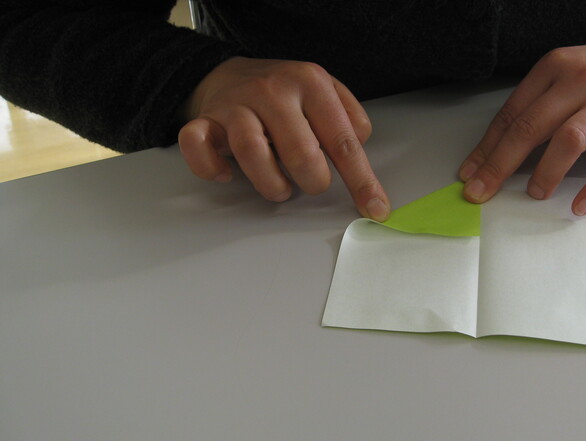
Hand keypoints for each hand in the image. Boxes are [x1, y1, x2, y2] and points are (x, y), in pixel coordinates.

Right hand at [178, 57, 389, 220]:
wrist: (230, 72)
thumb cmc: (286, 95)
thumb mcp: (327, 95)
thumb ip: (352, 125)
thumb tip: (365, 168)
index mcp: (311, 83)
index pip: (343, 141)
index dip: (361, 181)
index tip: (375, 209)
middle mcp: (274, 90)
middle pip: (301, 153)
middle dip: (312, 181)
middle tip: (311, 181)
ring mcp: (236, 104)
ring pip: (252, 152)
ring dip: (271, 184)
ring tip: (280, 188)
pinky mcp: (204, 120)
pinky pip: (197, 146)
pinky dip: (211, 168)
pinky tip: (227, 174)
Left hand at [458, 45, 585, 214]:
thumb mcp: (563, 79)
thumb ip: (533, 108)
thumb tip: (494, 155)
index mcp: (554, 68)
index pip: (512, 112)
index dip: (487, 147)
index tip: (469, 174)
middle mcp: (581, 81)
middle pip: (532, 126)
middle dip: (501, 164)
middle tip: (483, 192)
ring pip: (570, 140)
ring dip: (546, 172)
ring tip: (533, 194)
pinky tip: (579, 206)